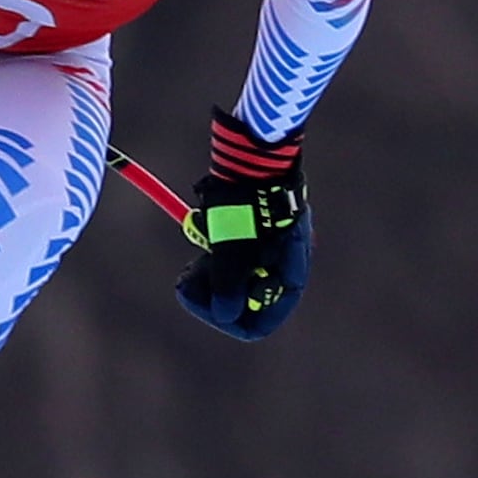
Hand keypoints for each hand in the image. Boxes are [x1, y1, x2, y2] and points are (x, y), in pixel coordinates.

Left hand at [176, 112, 311, 340]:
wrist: (252, 154)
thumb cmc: (246, 202)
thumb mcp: (231, 248)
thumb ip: (228, 285)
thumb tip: (225, 314)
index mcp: (288, 277)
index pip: (259, 323)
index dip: (226, 320)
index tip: (202, 301)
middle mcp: (283, 269)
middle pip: (244, 304)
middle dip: (214, 294)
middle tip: (190, 276)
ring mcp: (271, 251)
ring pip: (237, 280)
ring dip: (213, 273)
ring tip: (198, 253)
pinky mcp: (257, 234)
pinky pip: (235, 258)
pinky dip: (218, 254)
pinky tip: (205, 233)